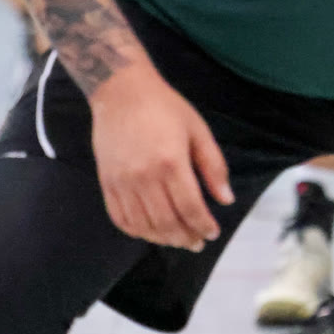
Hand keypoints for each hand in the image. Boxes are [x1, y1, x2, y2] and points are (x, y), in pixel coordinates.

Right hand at [88, 64, 234, 248]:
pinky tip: (151, 231)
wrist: (121, 91)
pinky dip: (137, 231)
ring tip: (178, 240)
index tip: (213, 233)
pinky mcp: (107, 182)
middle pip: (167, 222)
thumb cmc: (165, 108)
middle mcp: (144, 176)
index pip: (190, 208)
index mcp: (171, 162)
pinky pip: (121, 218)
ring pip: (144, 225)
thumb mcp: (198, 130)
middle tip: (197, 243)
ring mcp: (122, 182)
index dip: (203, 226)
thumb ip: (213, 166)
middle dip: (185, 238)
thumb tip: (226, 200)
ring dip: (163, 239)